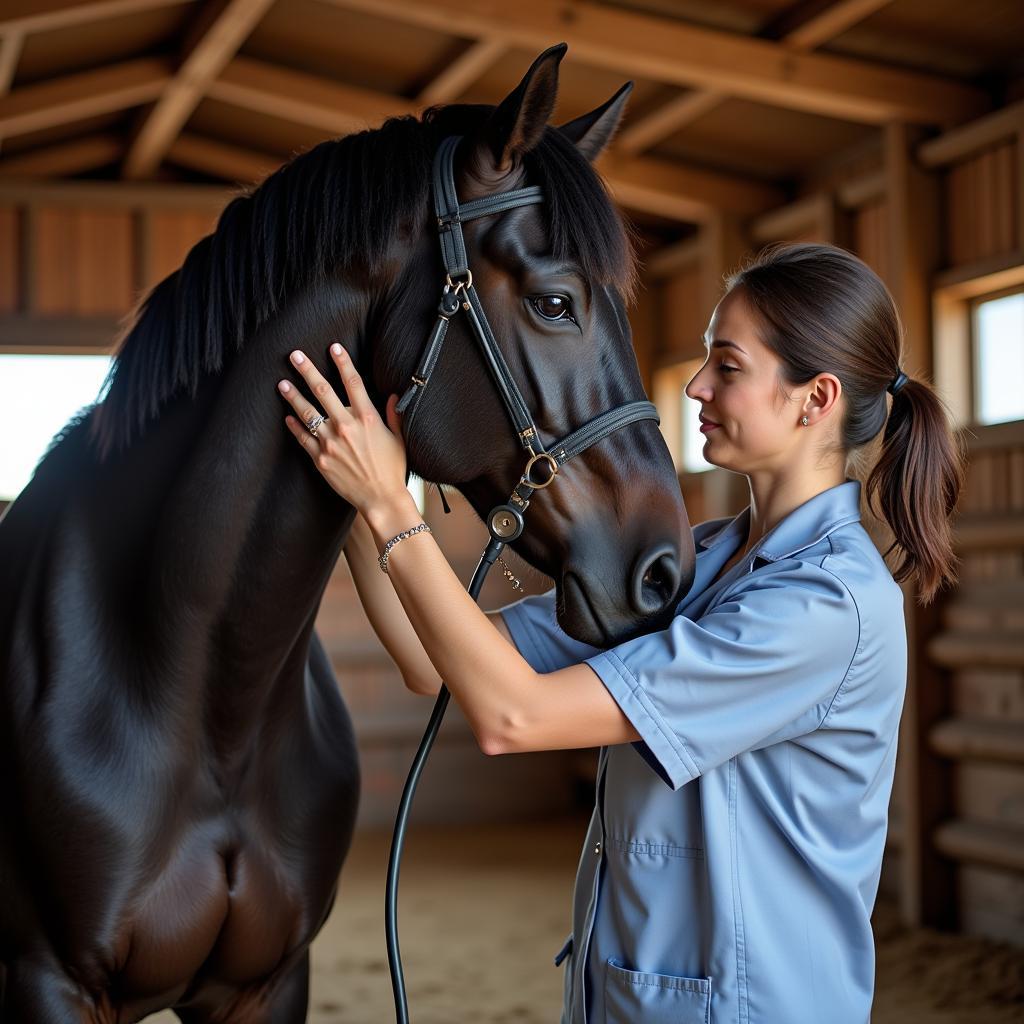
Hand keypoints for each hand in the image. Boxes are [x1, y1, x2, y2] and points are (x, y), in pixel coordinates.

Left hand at [277, 344, 407, 516]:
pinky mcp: (320, 459)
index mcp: (368, 418)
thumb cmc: (392, 470)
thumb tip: (393, 396)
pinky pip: (303, 437)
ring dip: (293, 395)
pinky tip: (287, 416)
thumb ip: (394, 415)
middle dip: (307, 370)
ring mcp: (331, 442)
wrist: (381, 499)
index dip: (343, 362)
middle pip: (323, 390)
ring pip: (307, 412)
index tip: (333, 347)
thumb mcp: (399, 439)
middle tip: (294, 355)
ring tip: (282, 382)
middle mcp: (346, 426)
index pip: (353, 382)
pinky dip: (294, 425)